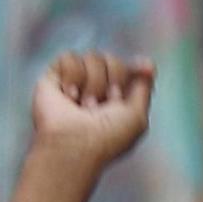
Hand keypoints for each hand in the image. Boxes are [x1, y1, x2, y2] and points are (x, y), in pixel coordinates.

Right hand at [31, 50, 152, 171]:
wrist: (74, 144)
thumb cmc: (107, 138)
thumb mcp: (137, 118)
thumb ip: (144, 89)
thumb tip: (148, 63)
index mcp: (115, 99)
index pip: (126, 70)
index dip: (133, 70)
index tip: (142, 71)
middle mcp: (95, 89)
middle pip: (112, 59)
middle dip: (113, 81)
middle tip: (103, 106)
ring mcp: (75, 81)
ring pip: (93, 57)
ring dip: (94, 85)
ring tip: (84, 107)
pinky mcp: (54, 77)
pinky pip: (69, 57)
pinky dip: (72, 77)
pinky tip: (69, 97)